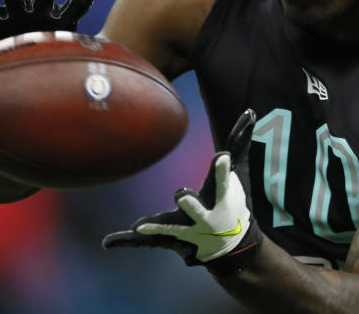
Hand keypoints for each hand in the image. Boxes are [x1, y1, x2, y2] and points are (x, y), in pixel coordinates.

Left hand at [103, 109, 262, 275]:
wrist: (232, 246)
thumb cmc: (234, 201)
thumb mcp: (240, 173)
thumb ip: (241, 142)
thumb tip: (249, 112)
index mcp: (222, 198)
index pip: (224, 181)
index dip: (223, 170)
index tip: (222, 156)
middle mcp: (205, 216)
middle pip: (196, 209)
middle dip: (190, 203)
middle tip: (181, 194)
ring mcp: (187, 230)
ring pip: (170, 227)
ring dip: (156, 226)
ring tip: (138, 225)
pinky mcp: (170, 238)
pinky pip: (146, 241)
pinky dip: (127, 241)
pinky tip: (109, 241)